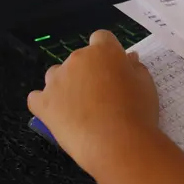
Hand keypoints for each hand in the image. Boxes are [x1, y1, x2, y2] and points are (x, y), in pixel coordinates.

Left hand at [27, 30, 159, 175]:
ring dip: (66, 84)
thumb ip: (135, 67)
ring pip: (56, 75)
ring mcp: (56, 81)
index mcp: (103, 51)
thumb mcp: (146, 85)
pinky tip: (60, 115)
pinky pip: (37, 97)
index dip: (109, 53)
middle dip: (89, 70)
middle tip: (103, 93)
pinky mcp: (42, 104)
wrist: (117, 144)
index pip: (102, 38)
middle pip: (79, 58)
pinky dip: (46, 103)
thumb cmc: (138, 111)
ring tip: (81, 107)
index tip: (116, 69)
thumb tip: (128, 59)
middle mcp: (76, 60)